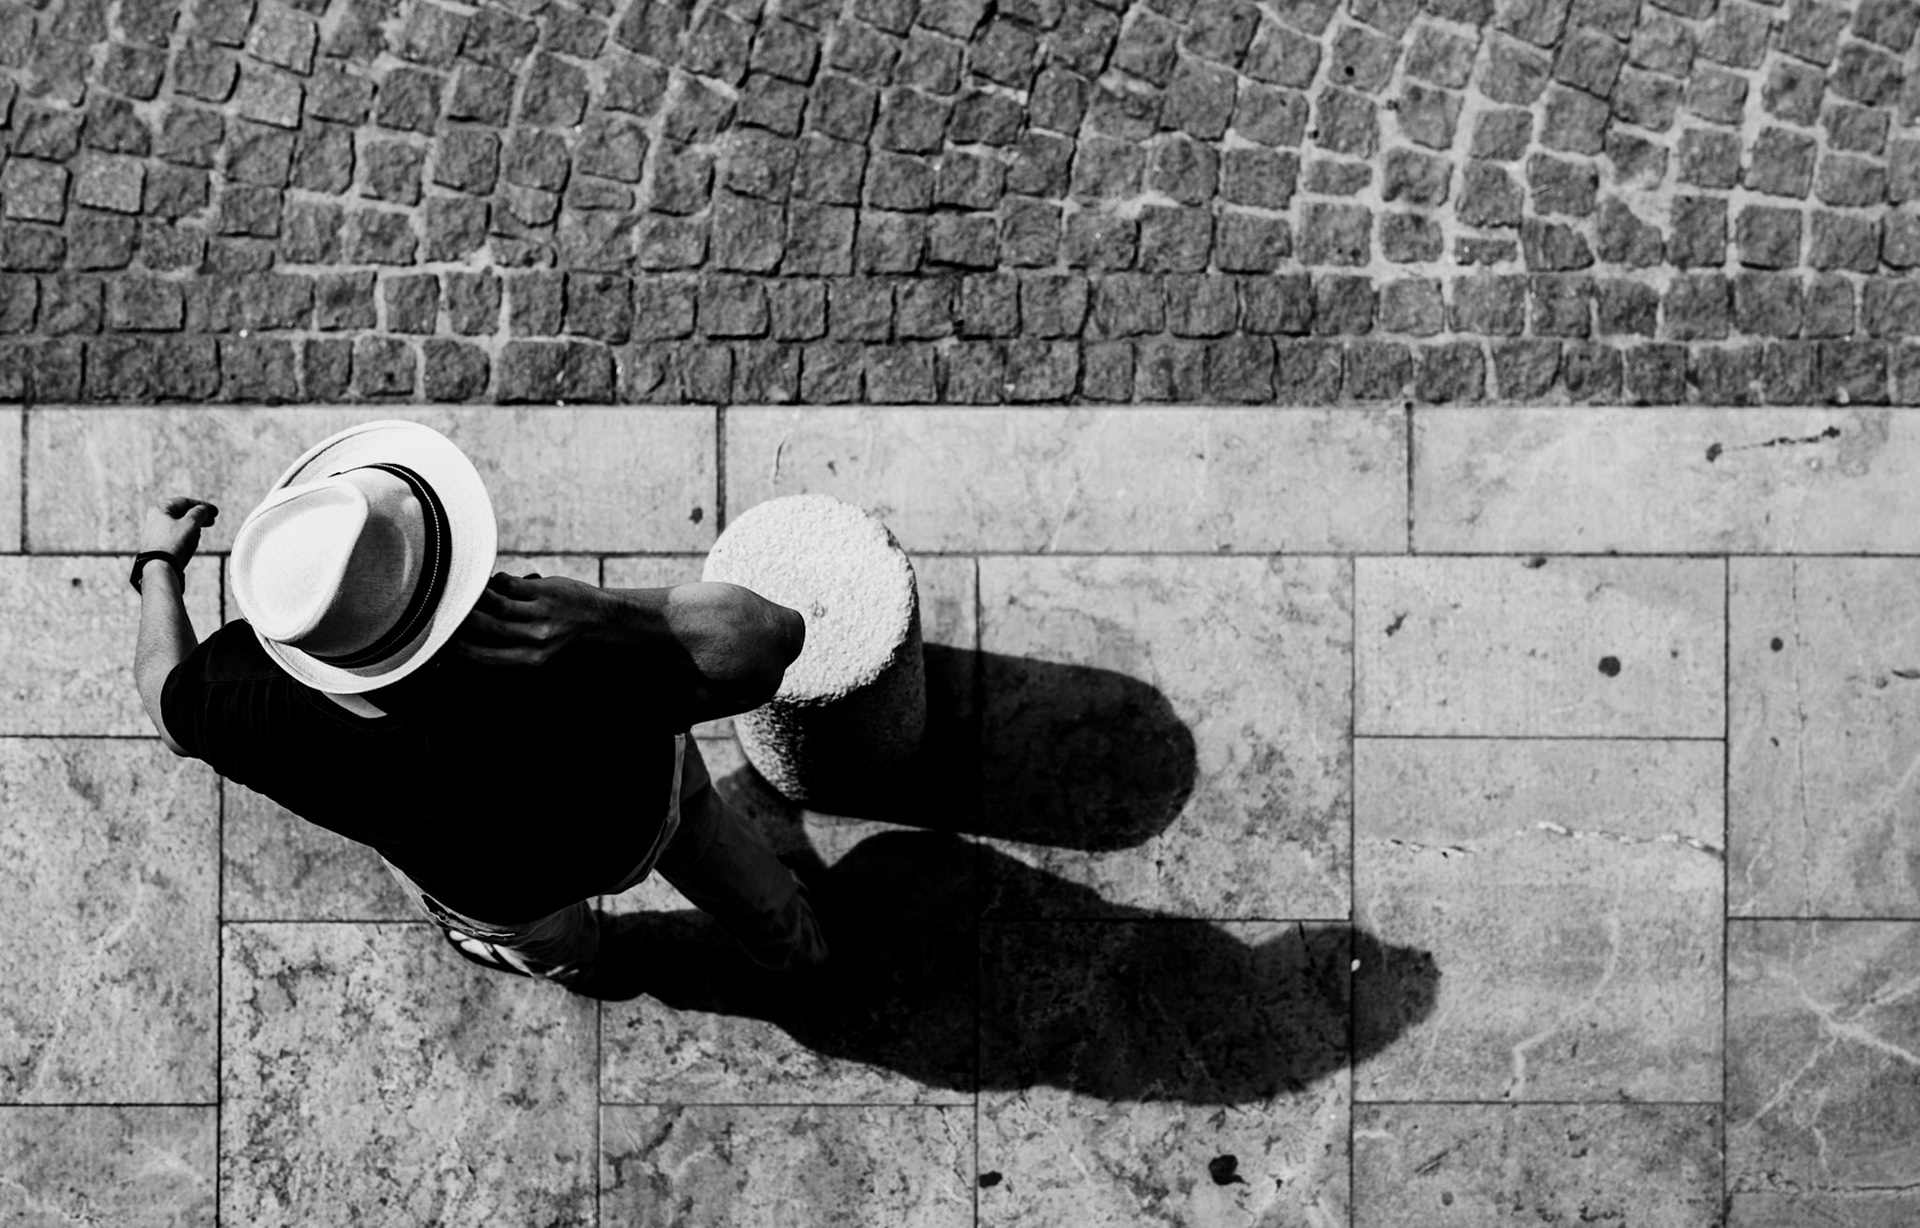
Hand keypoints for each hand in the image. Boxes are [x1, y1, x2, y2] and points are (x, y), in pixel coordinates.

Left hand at [142, 497, 218, 560]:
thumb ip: (199, 513)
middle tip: (212, 521)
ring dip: (193, 527)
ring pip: (178, 525)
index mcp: (159, 510)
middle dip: (198, 517)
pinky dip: (186, 536)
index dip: (202, 505)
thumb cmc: (173, 543)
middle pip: (181, 514)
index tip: (215, 512)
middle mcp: (154, 519)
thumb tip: (202, 510)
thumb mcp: (190, 523)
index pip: (184, 502)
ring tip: (201, 534)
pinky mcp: (158, 545)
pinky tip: (191, 543)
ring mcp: (155, 533)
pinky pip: (175, 536)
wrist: (160, 567)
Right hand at [453, 573, 610, 665]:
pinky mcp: (544, 591)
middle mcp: (536, 639)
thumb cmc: (560, 635)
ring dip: (474, 596)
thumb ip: (504, 649)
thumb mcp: (536, 653)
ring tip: (462, 591)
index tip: (440, 640)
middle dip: (461, 618)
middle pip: (485, 627)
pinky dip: (494, 582)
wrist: (599, 618)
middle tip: (443, 609)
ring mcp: (541, 613)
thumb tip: (462, 645)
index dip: (458, 647)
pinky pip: (507, 584)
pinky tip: (491, 582)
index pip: (484, 655)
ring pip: (495, 603)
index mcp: (530, 659)